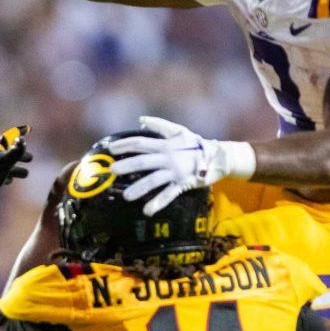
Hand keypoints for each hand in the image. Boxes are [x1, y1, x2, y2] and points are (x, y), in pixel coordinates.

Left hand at [0, 126, 31, 200]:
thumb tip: (21, 140)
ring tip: (25, 174)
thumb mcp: (4, 163)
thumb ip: (15, 152)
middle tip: (30, 159)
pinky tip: (8, 181)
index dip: (18, 132)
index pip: (9, 137)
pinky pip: (1, 176)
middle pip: (10, 153)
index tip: (28, 129)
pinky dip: (7, 177)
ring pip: (8, 166)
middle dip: (21, 155)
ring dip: (17, 169)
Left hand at [108, 116, 229, 215]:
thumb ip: (159, 125)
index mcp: (165, 145)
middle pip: (143, 161)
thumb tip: (141, 120)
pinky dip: (158, 203)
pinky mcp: (183, 184)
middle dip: (127, 165)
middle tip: (112, 171)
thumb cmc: (196, 144)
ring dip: (139, 188)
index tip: (111, 149)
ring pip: (154, 180)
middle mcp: (168, 158)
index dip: (125, 145)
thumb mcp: (179, 131)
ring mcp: (174, 172)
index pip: (140, 143)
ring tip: (126, 196)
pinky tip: (147, 211)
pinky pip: (169, 194)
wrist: (218, 157)